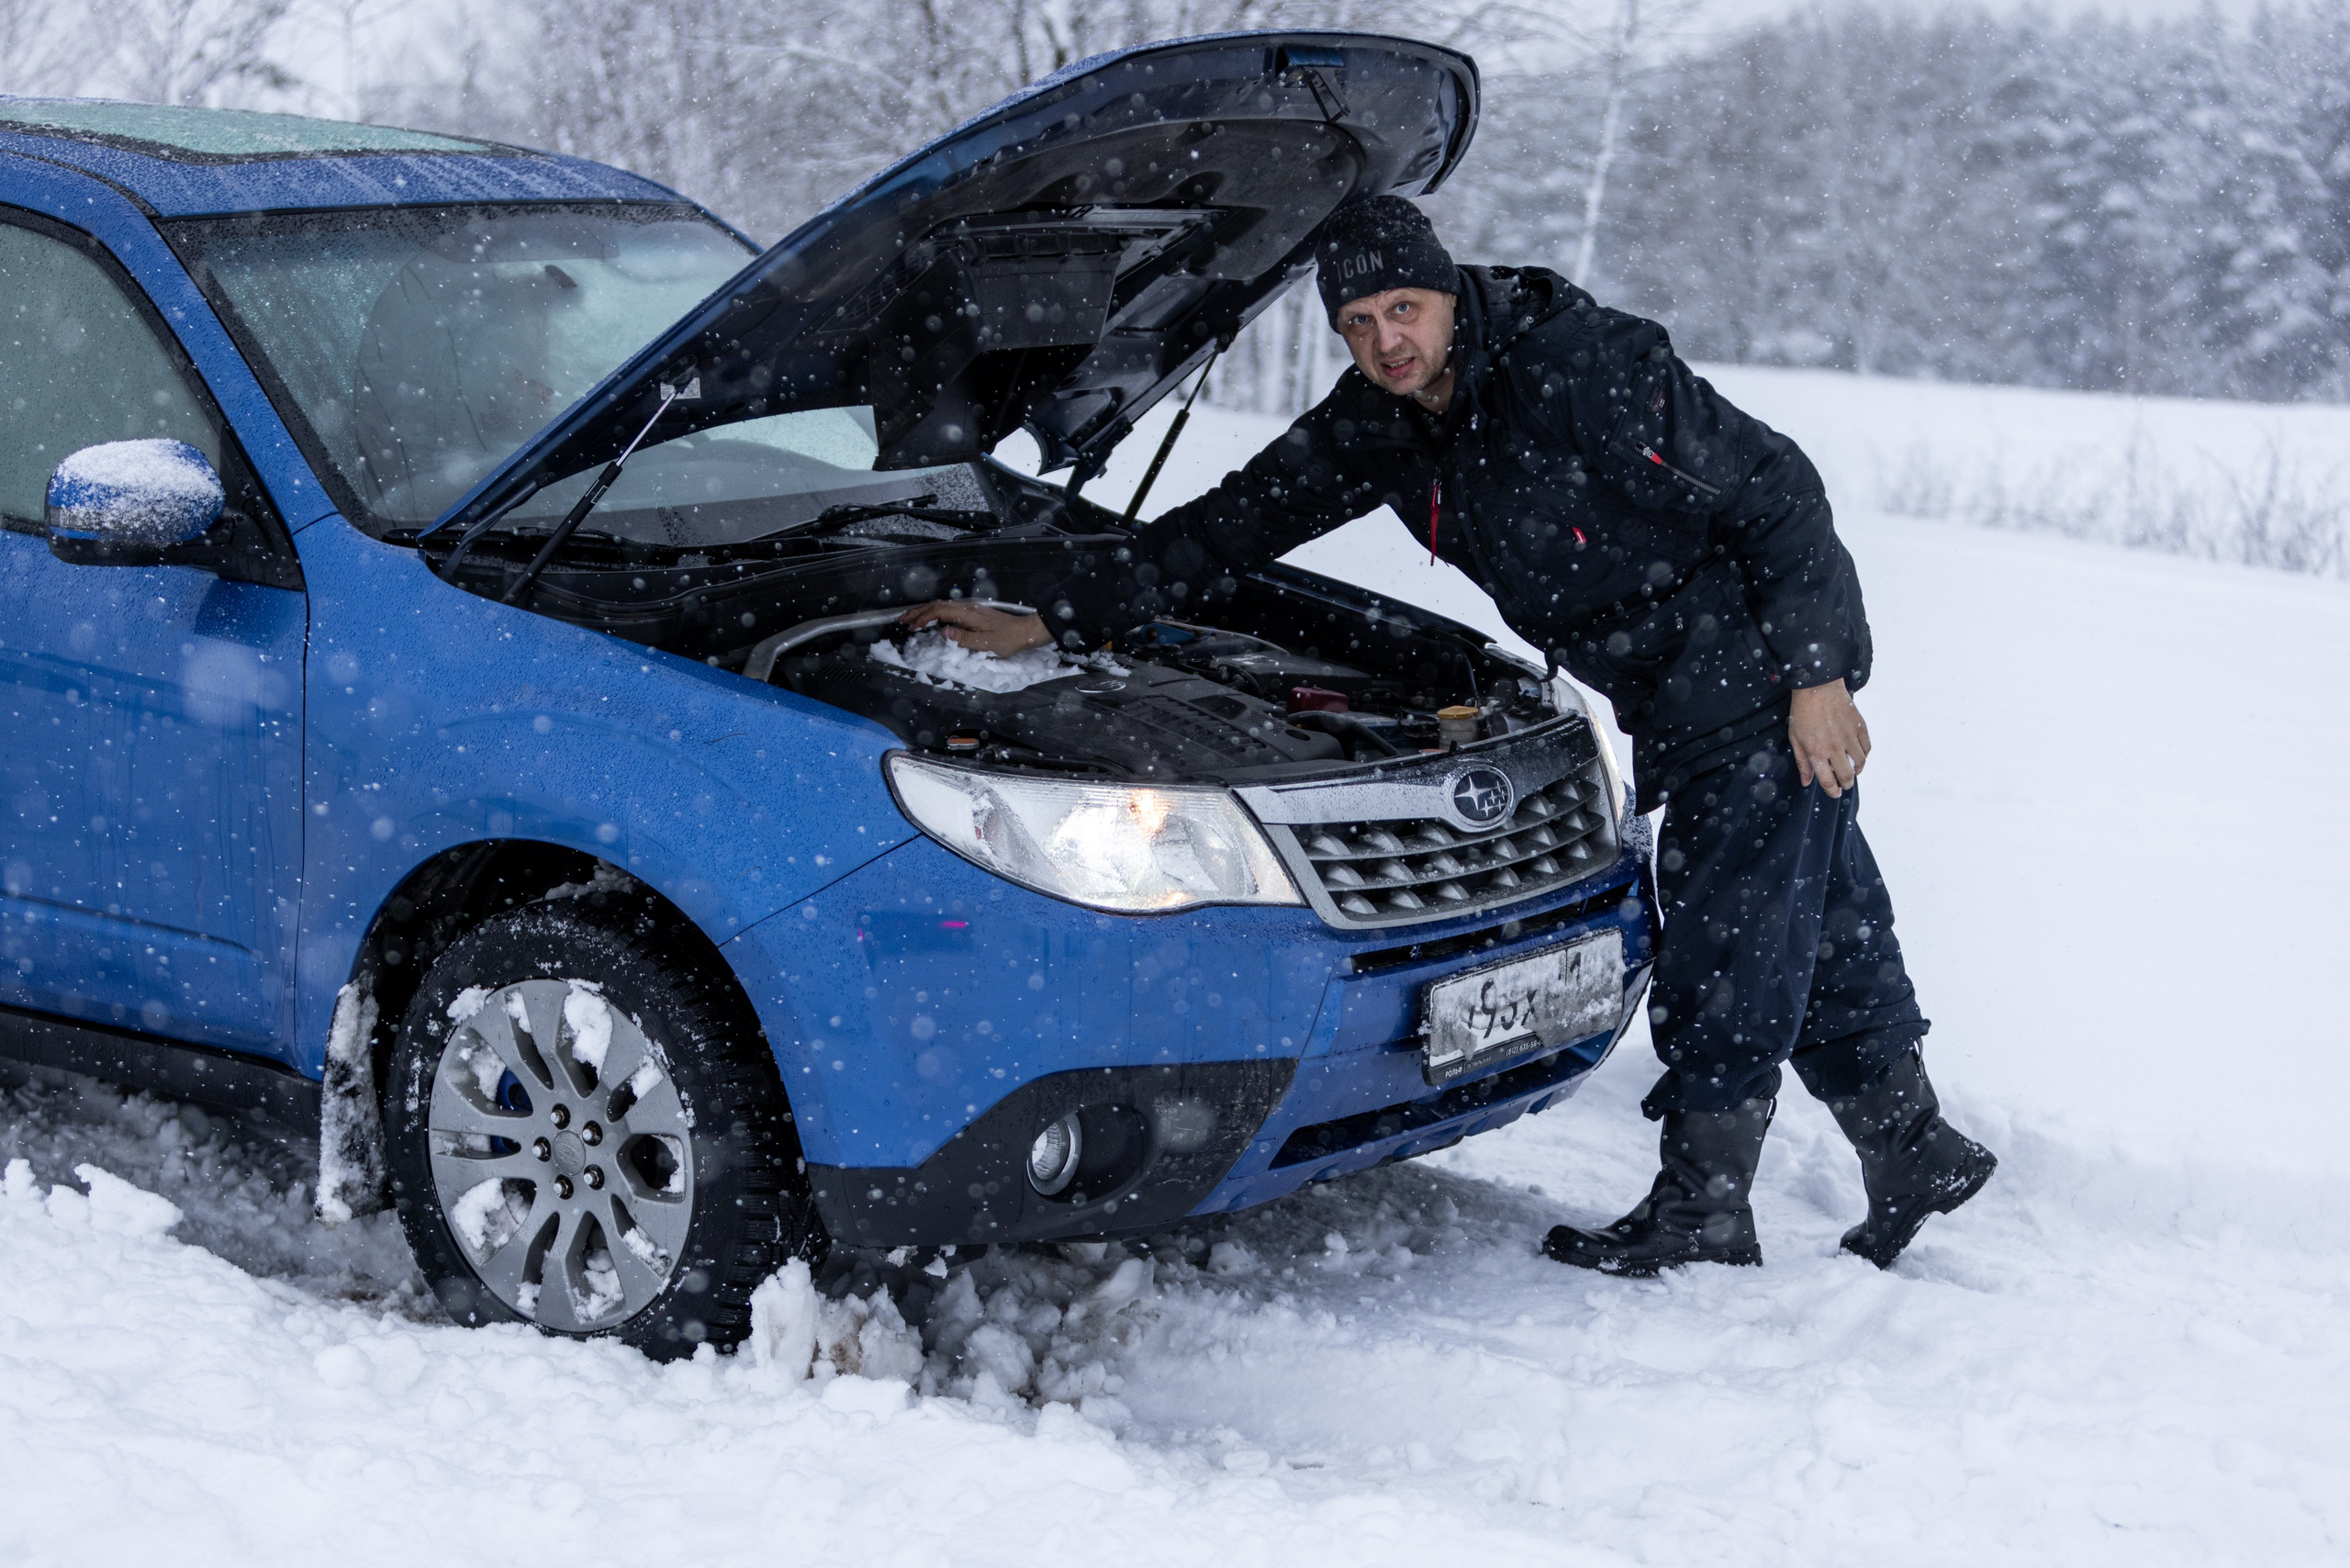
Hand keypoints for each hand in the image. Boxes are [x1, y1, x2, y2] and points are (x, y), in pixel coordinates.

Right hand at [898, 600, 1050, 656]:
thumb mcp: (985, 644)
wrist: (1024, 632)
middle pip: (937, 606)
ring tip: (911, 620)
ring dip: (925, 612)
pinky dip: (935, 614)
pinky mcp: (972, 613)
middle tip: (902, 620)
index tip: (911, 626)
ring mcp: (970, 609)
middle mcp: (967, 608)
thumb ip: (963, 638)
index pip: (939, 612)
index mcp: (968, 614)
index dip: (923, 618)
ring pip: (941, 607)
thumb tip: (943, 631)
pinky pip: (948, 610)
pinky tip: (931, 620)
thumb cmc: (1007, 639)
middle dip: (918, 612)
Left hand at [1788, 678, 1870, 797]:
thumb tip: (1806, 782)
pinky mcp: (1860, 726)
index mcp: (1816, 752)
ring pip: (1860, 763)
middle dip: (1846, 784)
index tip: (1835, 793)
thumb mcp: (1795, 738)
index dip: (1833, 791)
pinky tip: (1858, 755)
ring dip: (1857, 771)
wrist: (1818, 687)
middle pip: (1847, 775)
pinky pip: (1867, 748)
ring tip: (1852, 770)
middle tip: (1844, 784)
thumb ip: (1802, 762)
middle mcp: (1835, 747)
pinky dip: (1864, 755)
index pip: (1828, 781)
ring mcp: (1849, 737)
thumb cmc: (1803, 712)